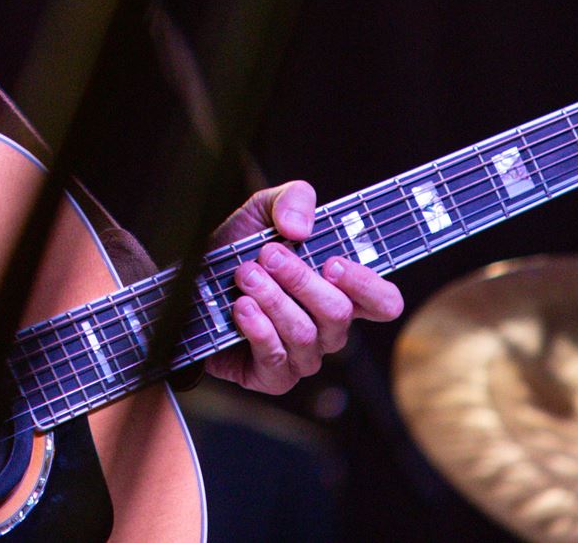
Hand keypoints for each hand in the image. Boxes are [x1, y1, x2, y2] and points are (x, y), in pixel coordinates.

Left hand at [201, 181, 403, 394]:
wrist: (193, 279)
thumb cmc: (240, 247)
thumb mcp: (265, 209)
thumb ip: (292, 200)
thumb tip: (300, 229)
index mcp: (341, 291)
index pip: (384, 301)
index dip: (367, 286)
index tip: (333, 262)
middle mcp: (329, 328)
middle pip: (338, 313)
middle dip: (301, 280)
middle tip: (268, 255)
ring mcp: (304, 356)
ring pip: (304, 334)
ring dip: (272, 299)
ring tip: (245, 275)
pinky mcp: (273, 376)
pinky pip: (276, 358)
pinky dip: (258, 329)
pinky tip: (240, 307)